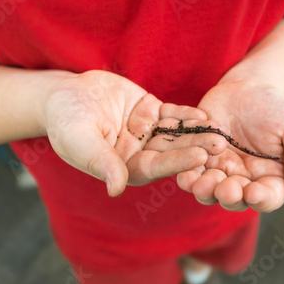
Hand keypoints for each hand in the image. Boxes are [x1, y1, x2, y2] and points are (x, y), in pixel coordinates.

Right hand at [42, 70, 223, 195]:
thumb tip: (116, 189)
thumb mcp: (78, 140)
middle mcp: (140, 154)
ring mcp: (148, 134)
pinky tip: (203, 114)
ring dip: (196, 132)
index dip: (177, 161)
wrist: (63, 94)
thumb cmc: (64, 120)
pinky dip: (186, 114)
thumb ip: (99, 162)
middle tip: (221, 145)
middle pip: (171, 151)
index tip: (199, 157)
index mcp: (125, 168)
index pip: (155, 167)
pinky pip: (171, 115)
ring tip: (220, 130)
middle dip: (195, 147)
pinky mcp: (151, 113)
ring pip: (175, 134)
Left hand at [173, 80, 283, 211]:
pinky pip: (191, 173)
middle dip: (229, 196)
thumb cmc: (275, 108)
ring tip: (200, 184)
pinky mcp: (199, 160)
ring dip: (204, 191)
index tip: (253, 192)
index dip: (261, 199)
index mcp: (270, 178)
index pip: (268, 197)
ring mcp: (220, 171)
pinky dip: (187, 176)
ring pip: (209, 192)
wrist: (246, 87)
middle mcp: (244, 180)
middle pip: (235, 200)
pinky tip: (185, 173)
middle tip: (224, 188)